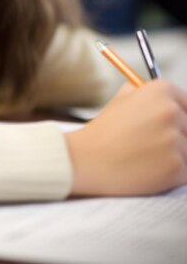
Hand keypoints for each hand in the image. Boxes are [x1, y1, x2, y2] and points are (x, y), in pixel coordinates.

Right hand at [65, 80, 186, 195]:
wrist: (88, 158)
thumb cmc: (106, 129)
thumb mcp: (124, 97)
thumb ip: (150, 94)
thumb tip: (174, 102)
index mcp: (161, 91)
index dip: (183, 117)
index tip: (177, 127)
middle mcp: (171, 111)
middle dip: (180, 137)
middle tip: (158, 144)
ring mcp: (174, 139)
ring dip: (176, 155)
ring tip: (149, 157)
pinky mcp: (176, 167)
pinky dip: (173, 173)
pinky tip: (151, 169)